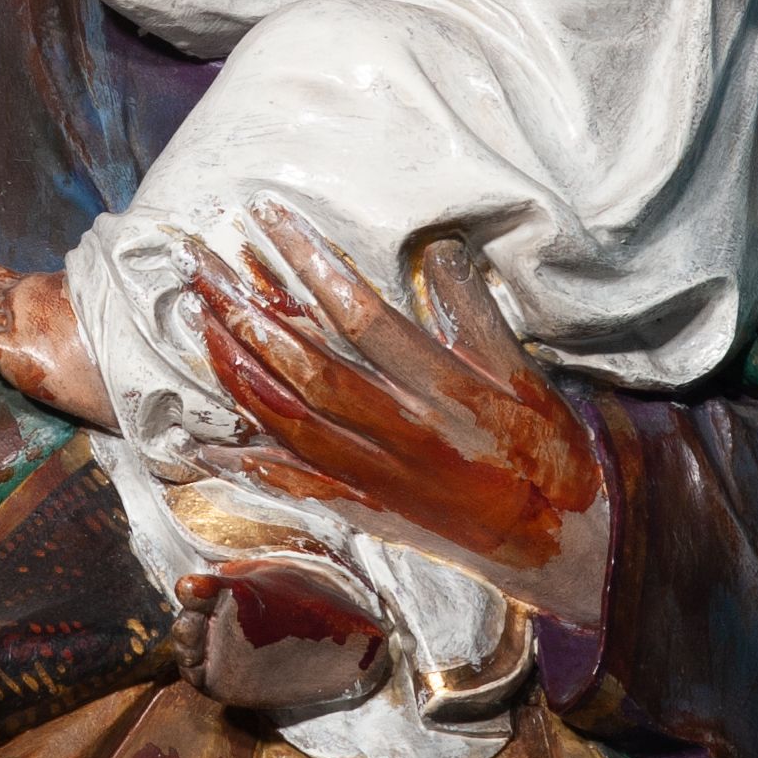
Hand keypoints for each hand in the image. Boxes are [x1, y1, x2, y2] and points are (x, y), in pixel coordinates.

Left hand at [185, 205, 609, 626]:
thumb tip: (435, 247)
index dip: (308, 262)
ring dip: (235, 370)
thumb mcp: (521, 367)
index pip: (358, 314)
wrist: (558, 542)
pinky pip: (292, 480)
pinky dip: (246, 459)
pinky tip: (205, 443)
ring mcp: (375, 473)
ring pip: (286, 418)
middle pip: (302, 365)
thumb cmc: (544, 448)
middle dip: (243, 313)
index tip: (267, 216)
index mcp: (441, 387)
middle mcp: (399, 430)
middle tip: (200, 267)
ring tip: (200, 322)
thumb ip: (472, 307)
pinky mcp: (364, 505)